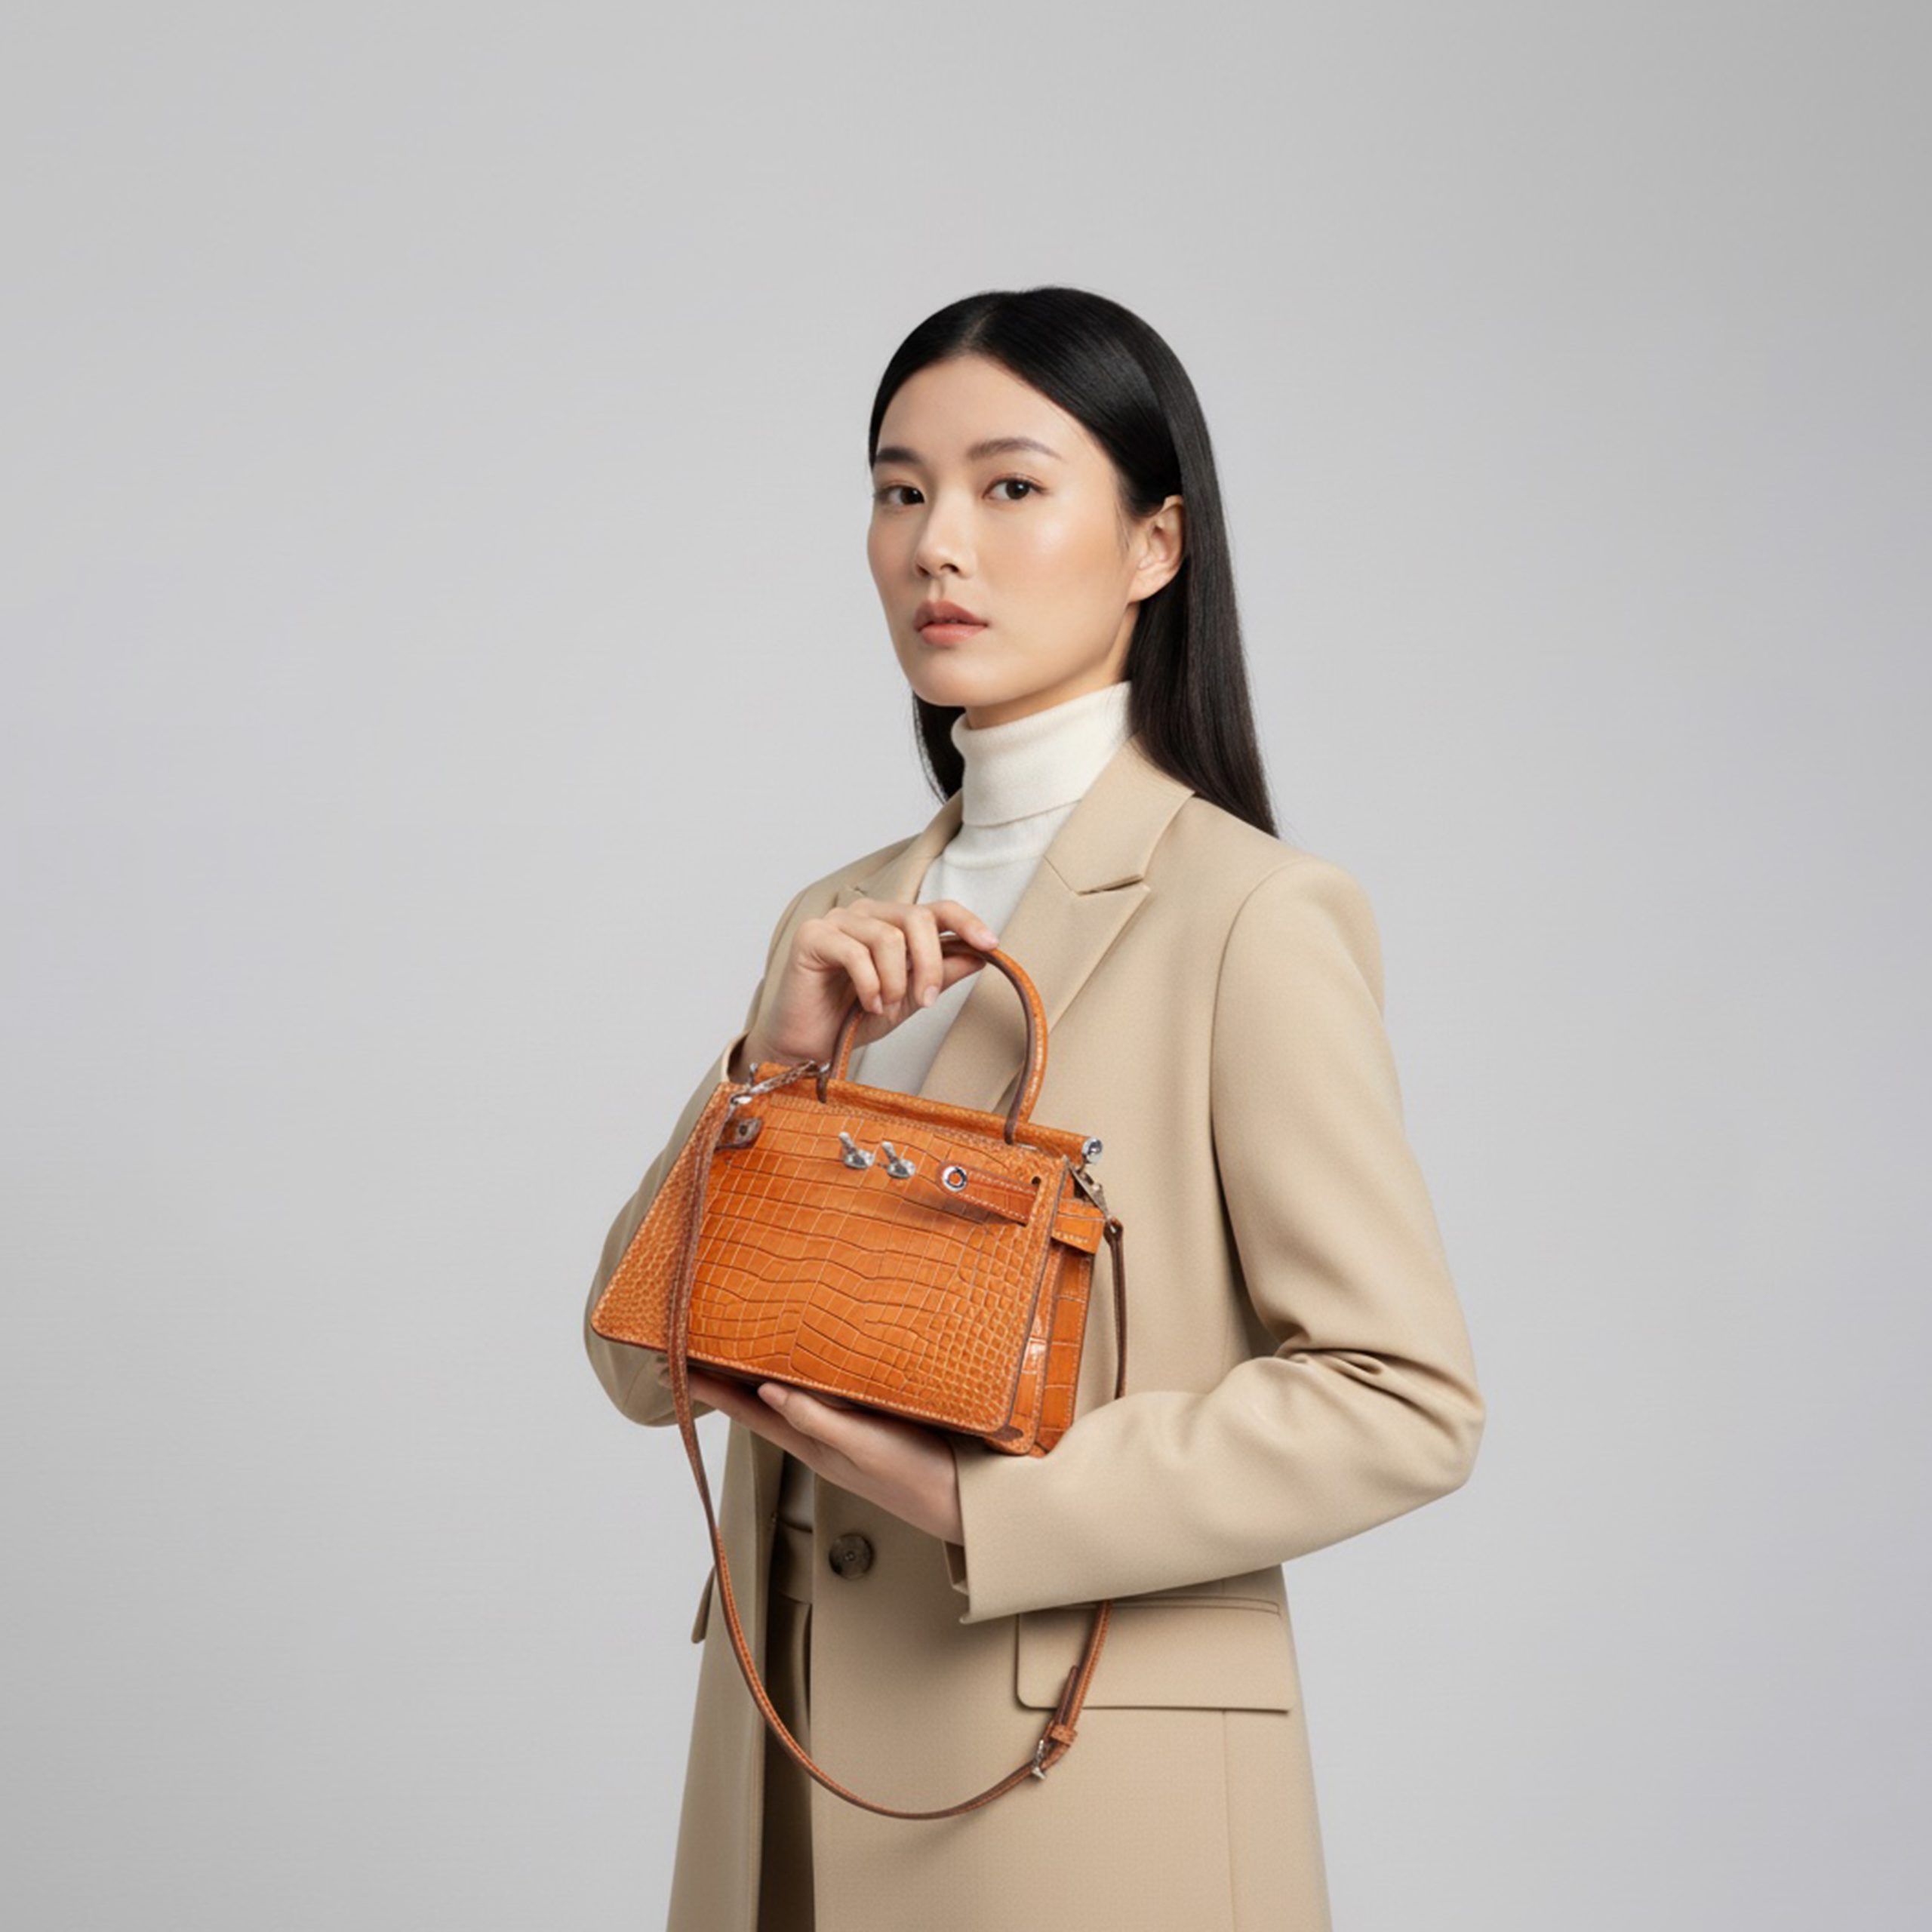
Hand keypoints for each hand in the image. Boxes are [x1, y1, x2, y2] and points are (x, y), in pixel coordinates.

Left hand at [686, 1368, 964, 1544]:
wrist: (966, 1501)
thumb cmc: (916, 1477)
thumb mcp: (863, 1446)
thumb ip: (818, 1420)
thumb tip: (766, 1391)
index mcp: (813, 1443)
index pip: (748, 1411)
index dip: (711, 1389)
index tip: (671, 1366)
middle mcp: (822, 1435)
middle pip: (761, 1400)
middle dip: (727, 1374)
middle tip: (695, 1343)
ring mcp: (847, 1430)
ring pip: (791, 1394)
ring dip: (762, 1370)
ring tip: (739, 1343)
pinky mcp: (872, 1420)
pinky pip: (826, 1391)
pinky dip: (807, 1372)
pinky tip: (812, 1357)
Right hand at [745, 897, 1002, 1071]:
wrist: (808, 1047)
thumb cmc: (851, 1020)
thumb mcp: (909, 1000)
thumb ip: (940, 976)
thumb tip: (979, 956)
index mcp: (891, 924)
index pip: (936, 909)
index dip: (966, 922)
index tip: (991, 945)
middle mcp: (865, 914)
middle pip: (917, 918)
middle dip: (930, 963)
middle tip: (927, 1000)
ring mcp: (837, 921)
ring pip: (888, 937)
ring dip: (896, 981)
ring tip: (886, 1007)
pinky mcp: (812, 936)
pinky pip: (856, 953)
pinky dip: (870, 985)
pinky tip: (867, 1004)